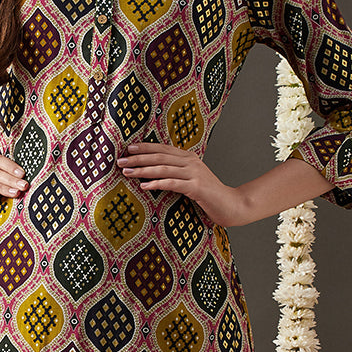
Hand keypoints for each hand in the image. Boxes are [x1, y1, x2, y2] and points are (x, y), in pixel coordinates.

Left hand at [119, 141, 245, 225]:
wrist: (231, 204)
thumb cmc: (208, 195)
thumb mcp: (191, 179)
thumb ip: (176, 173)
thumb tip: (153, 173)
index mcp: (188, 158)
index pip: (163, 149)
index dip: (145, 147)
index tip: (128, 148)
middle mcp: (190, 162)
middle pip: (159, 157)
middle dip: (138, 158)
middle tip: (120, 160)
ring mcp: (194, 173)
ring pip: (163, 168)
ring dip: (142, 169)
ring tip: (127, 172)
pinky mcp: (196, 187)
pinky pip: (172, 183)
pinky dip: (157, 183)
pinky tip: (144, 186)